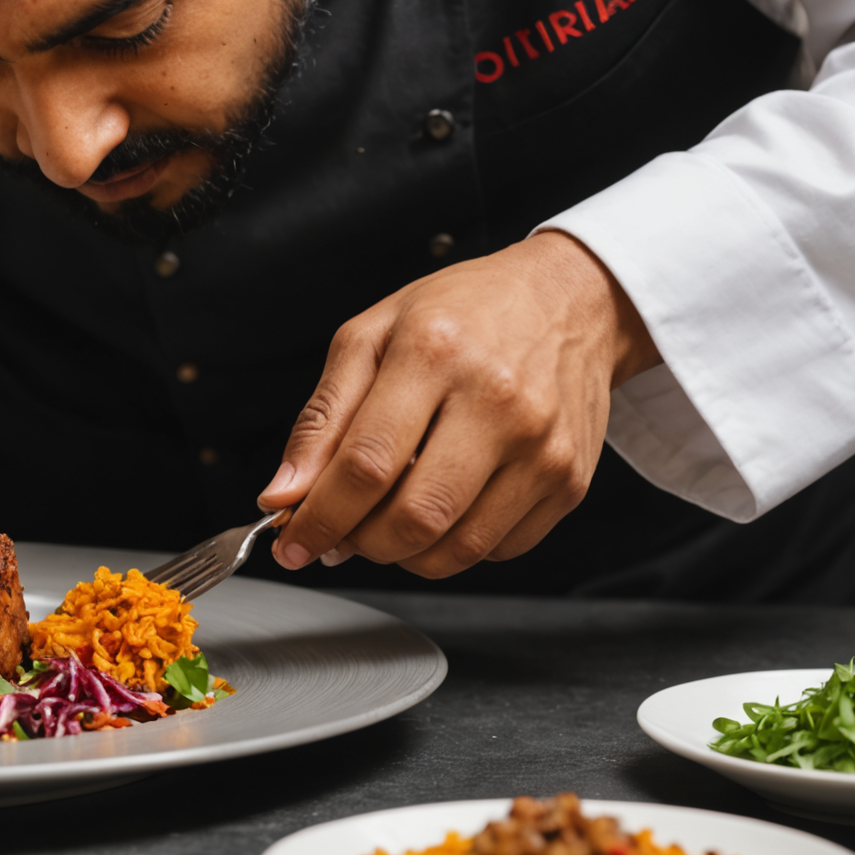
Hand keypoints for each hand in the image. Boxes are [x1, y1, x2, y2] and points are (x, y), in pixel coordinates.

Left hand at [258, 231, 659, 577]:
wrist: (569, 300)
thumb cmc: (464, 313)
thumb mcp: (371, 336)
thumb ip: (321, 419)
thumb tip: (283, 494)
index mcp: (435, 353)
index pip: (366, 464)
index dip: (320, 517)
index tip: (292, 541)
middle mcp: (499, 402)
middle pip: (414, 518)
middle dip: (359, 543)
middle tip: (340, 533)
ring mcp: (543, 447)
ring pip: (456, 550)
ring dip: (403, 554)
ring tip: (384, 521)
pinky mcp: (570, 482)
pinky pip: (497, 550)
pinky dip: (454, 548)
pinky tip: (442, 508)